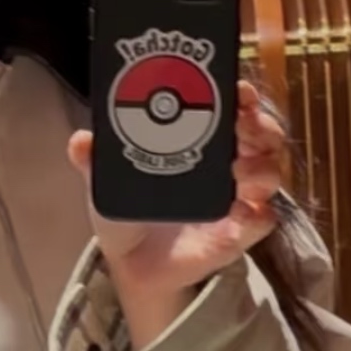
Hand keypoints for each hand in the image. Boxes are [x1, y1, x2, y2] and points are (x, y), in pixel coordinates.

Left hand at [68, 81, 286, 350]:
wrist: (130, 261)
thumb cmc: (127, 207)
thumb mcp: (105, 179)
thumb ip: (94, 160)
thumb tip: (80, 142)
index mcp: (200, 137)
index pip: (232, 106)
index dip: (240, 94)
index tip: (236, 88)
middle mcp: (226, 161)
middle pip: (262, 133)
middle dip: (260, 124)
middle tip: (243, 125)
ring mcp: (237, 197)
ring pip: (270, 172)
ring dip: (262, 167)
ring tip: (239, 169)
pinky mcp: (239, 232)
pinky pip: (262, 219)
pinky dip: (257, 213)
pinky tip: (241, 210)